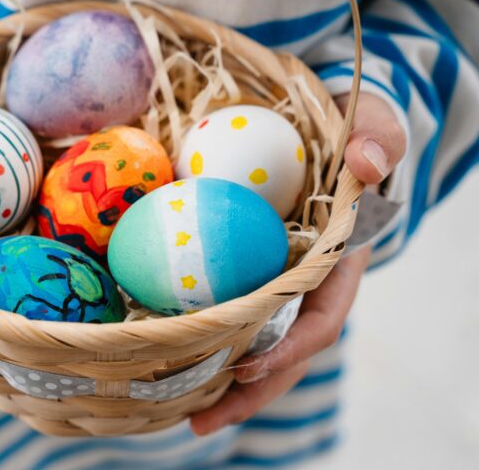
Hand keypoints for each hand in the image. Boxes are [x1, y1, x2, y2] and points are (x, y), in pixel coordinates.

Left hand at [190, 92, 406, 434]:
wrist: (321, 128)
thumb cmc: (347, 129)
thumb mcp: (370, 121)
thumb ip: (378, 136)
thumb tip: (369, 162)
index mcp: (338, 264)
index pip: (322, 319)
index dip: (290, 349)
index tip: (247, 368)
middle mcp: (307, 285)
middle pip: (282, 352)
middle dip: (247, 392)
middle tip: (200, 421)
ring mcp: (276, 285)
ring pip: (252, 343)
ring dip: (219, 380)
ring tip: (176, 411)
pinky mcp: (246, 273)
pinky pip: (225, 312)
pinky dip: (201, 337)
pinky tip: (163, 355)